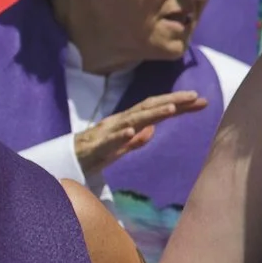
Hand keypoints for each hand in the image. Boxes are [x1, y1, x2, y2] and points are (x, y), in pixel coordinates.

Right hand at [74, 91, 206, 179]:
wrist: (59, 165)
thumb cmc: (89, 156)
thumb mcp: (117, 149)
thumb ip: (134, 140)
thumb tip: (152, 131)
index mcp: (126, 123)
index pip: (156, 110)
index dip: (178, 105)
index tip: (202, 101)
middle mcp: (118, 123)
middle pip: (148, 109)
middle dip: (172, 102)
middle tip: (196, 97)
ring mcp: (106, 134)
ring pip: (131, 120)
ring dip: (151, 113)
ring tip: (171, 109)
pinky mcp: (94, 148)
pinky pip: (108, 140)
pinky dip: (121, 134)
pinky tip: (134, 130)